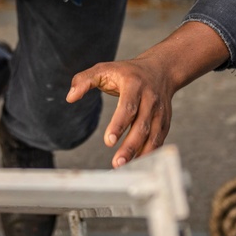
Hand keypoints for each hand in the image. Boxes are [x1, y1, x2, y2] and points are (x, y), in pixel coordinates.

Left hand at [67, 21, 228, 168]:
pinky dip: (150, 153)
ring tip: (124, 167)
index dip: (119, 125)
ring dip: (140, 153)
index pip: (128, 107)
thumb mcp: (104, 69)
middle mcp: (150, 98)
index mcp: (134, 85)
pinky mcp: (165, 121)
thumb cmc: (127, 72)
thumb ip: (84, 80)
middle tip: (116, 163)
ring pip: (153, 136)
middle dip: (130, 146)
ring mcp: (160, 111)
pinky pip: (159, 140)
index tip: (108, 142)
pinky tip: (137, 163)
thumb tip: (70, 97)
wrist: (161, 70)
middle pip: (142, 126)